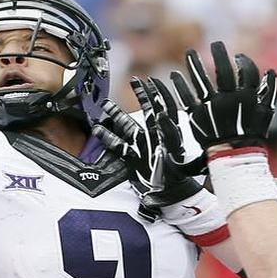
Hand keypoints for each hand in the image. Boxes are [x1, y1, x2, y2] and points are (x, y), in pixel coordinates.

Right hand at [93, 76, 201, 215]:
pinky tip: (98, 130)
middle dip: (142, 96)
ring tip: (106, 105)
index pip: (165, 109)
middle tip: (134, 81)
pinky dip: (109, 138)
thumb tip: (161, 115)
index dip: (159, 95)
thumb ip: (170, 135)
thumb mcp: (177, 155)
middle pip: (148, 111)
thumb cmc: (178, 179)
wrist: (171, 196)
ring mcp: (143, 146)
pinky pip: (119, 146)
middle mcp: (155, 138)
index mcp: (168, 135)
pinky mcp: (133, 158)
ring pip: (129, 126)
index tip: (152, 83)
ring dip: (117, 115)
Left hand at [169, 41, 276, 150]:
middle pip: (224, 71)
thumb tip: (270, 71)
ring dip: (194, 64)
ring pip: (201, 80)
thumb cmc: (252, 134)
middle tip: (216, 44)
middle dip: (219, 54)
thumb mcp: (266, 114)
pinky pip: (186, 97)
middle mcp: (229, 100)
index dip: (243, 62)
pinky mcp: (197, 115)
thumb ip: (269, 92)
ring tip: (189, 52)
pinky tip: (174, 75)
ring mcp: (211, 107)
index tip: (237, 56)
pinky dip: (179, 85)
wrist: (235, 157)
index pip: (247, 72)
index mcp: (247, 98)